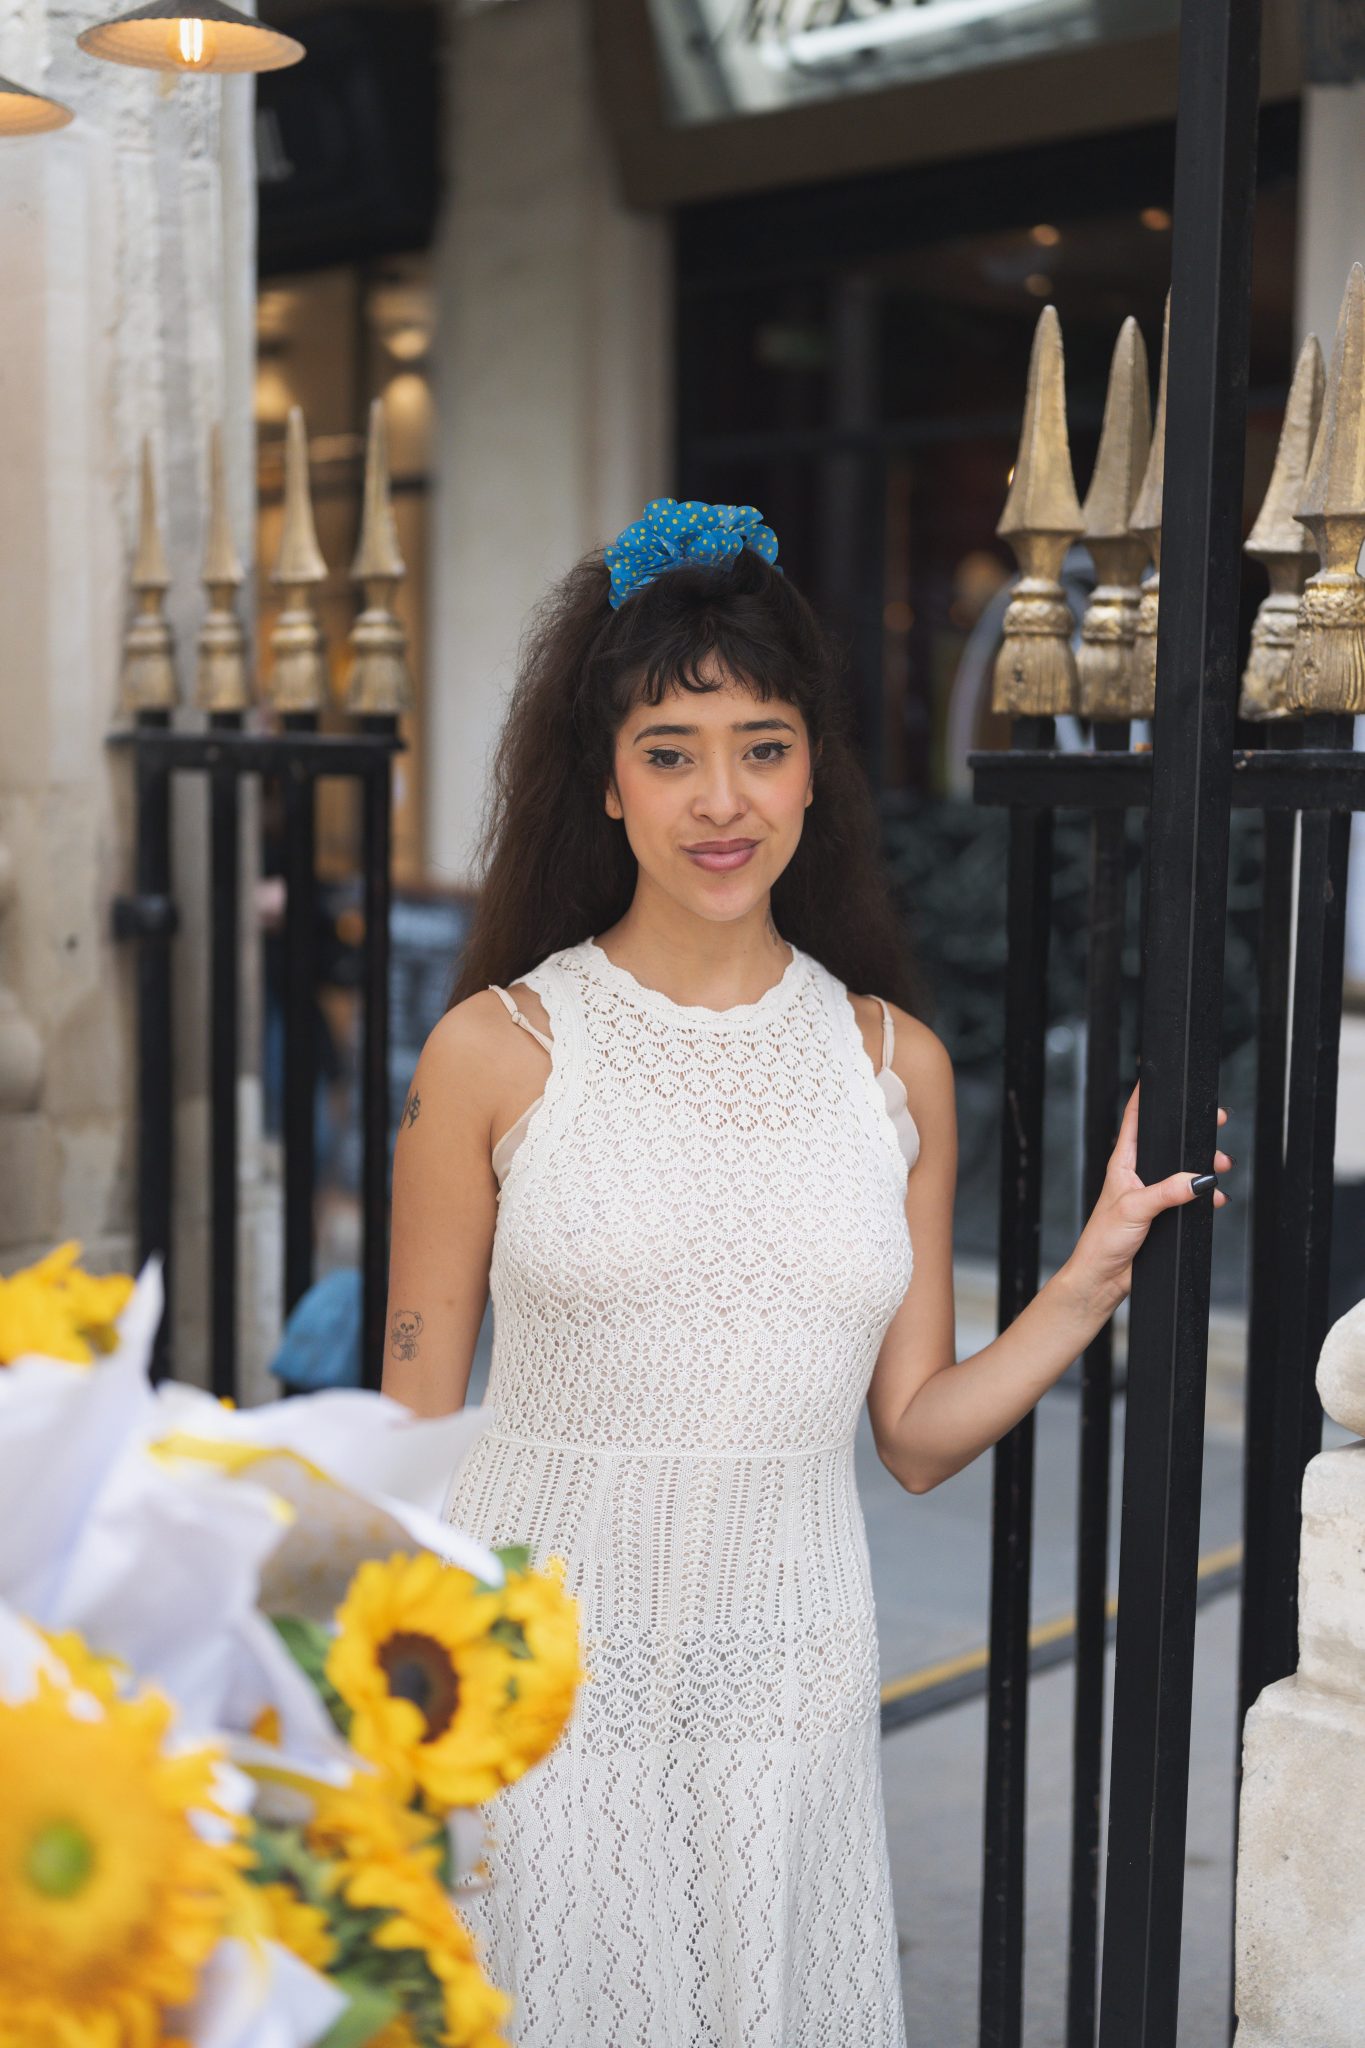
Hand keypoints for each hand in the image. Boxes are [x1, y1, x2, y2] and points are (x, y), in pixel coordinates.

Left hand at [1058, 1079, 1231, 1324]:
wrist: (1103, 1278)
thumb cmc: (1103, 1241)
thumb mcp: (1135, 1209)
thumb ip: (1167, 1192)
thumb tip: (1198, 1178)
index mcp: (1123, 1163)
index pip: (1133, 1120)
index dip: (1143, 1097)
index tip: (1156, 1077)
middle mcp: (1137, 1174)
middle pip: (1168, 1143)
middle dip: (1192, 1134)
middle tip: (1216, 1122)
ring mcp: (1151, 1194)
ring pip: (1184, 1171)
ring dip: (1205, 1167)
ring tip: (1222, 1166)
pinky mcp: (1162, 1215)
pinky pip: (1189, 1198)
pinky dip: (1205, 1197)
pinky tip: (1215, 1200)